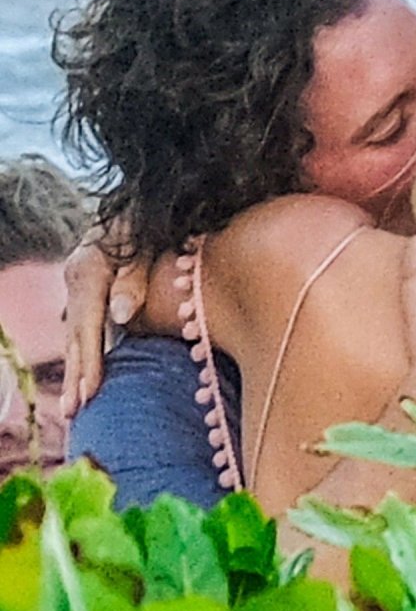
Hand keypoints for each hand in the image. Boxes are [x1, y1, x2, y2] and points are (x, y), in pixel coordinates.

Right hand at [62, 226, 150, 416]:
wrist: (137, 196)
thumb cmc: (146, 217)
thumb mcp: (143, 240)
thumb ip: (133, 278)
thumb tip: (120, 317)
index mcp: (88, 269)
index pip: (87, 325)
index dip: (89, 361)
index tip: (90, 393)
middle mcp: (77, 279)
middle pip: (75, 336)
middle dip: (75, 376)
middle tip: (73, 414)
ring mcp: (78, 284)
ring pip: (75, 335)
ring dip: (76, 371)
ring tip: (73, 408)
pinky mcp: (87, 288)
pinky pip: (81, 328)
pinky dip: (82, 354)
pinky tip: (83, 378)